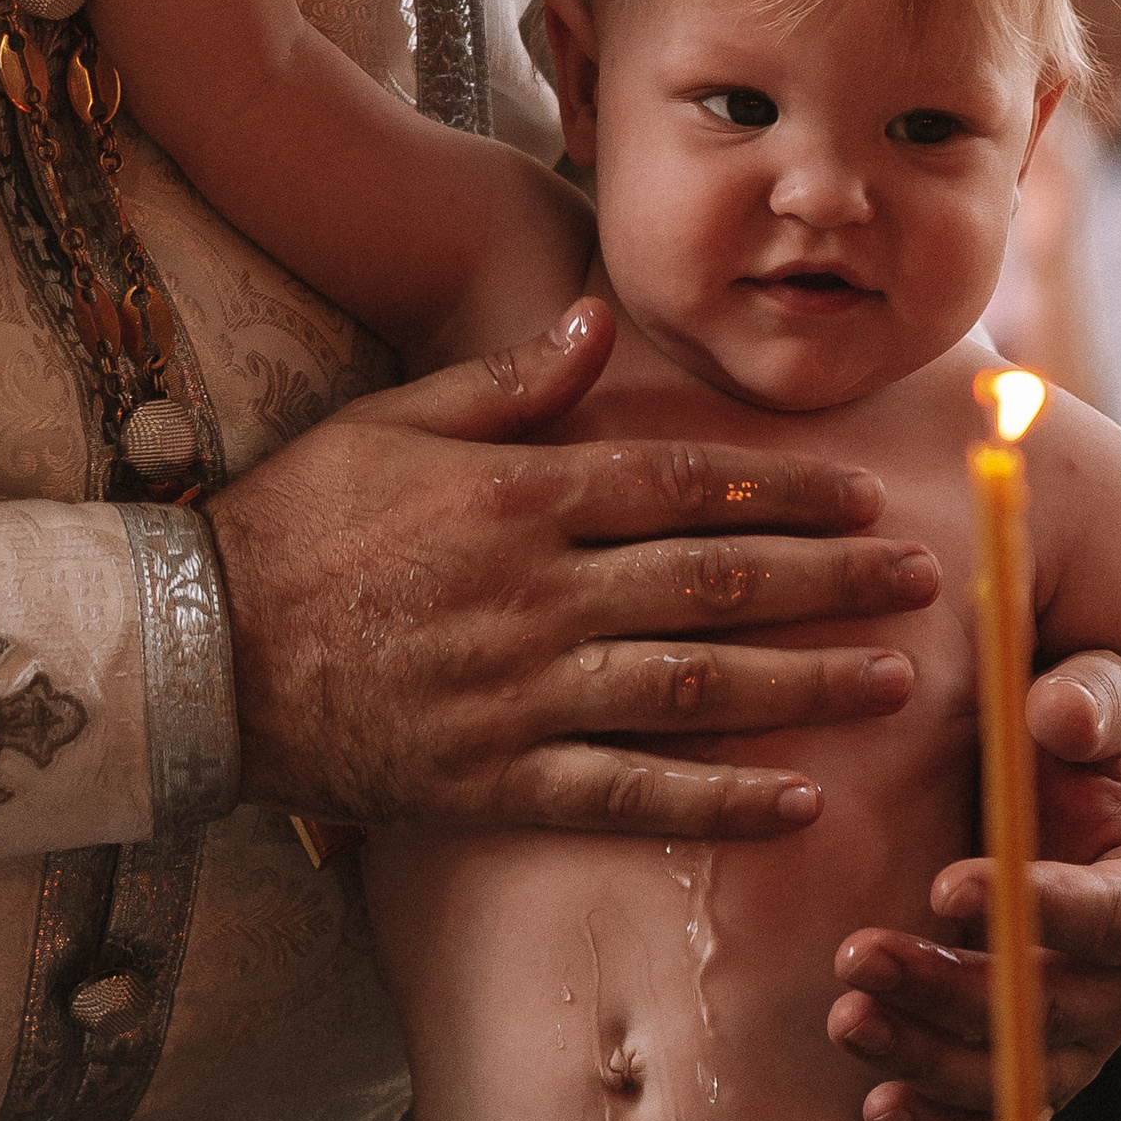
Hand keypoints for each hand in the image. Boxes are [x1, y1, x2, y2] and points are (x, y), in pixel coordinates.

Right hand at [208, 298, 940, 835]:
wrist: (195, 652)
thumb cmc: (292, 526)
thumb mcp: (392, 423)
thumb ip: (507, 382)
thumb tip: (601, 322)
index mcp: (518, 498)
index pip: (683, 487)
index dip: (786, 493)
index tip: (866, 496)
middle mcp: (537, 594)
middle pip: (717, 582)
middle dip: (834, 580)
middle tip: (926, 581)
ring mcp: (522, 693)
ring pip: (695, 687)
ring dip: (806, 683)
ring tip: (895, 681)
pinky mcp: (497, 781)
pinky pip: (630, 795)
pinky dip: (717, 798)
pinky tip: (797, 797)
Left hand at [824, 650, 1120, 1120]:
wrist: (1055, 803)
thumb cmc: (1076, 739)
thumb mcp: (1099, 694)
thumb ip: (1089, 695)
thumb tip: (1053, 712)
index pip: (1113, 919)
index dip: (1040, 911)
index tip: (945, 885)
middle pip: (1053, 1016)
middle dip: (954, 993)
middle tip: (858, 955)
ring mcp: (1079, 1041)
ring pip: (1017, 1084)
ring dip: (928, 1060)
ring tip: (847, 1017)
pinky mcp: (1028, 1077)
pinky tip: (877, 1110)